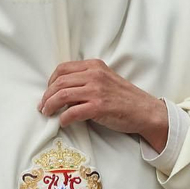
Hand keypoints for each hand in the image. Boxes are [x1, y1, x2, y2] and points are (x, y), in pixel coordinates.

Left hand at [38, 59, 167, 151]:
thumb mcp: (104, 80)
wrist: (146, 112)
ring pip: (62, 95)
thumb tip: (61, 90)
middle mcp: (94, 75)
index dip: (50, 81)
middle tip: (43, 106)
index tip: (48, 92)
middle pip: (59, 82)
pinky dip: (64, 118)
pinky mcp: (99, 107)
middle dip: (46, 95)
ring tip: (47, 113)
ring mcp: (97, 91)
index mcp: (94, 66)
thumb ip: (85, 80)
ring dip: (50, 106)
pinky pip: (72, 112)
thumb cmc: (124, 98)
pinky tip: (63, 122)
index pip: (62, 69)